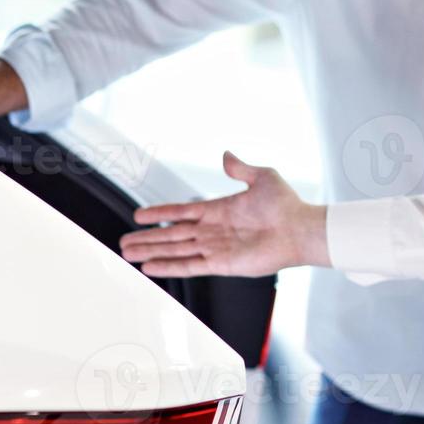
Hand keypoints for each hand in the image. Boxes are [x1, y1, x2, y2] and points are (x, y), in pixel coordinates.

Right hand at [120, 151, 328, 277]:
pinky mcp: (222, 264)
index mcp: (219, 209)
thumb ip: (240, 168)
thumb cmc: (286, 204)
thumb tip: (226, 155)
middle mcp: (213, 230)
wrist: (300, 229)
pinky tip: (151, 268)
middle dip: (147, 238)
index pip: (181, 211)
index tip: (139, 216)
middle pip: (172, 234)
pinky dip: (169, 267)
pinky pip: (189, 266)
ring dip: (152, 252)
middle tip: (123, 241)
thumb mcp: (263, 177)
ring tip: (128, 255)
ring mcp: (216, 248)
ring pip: (175, 250)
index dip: (160, 213)